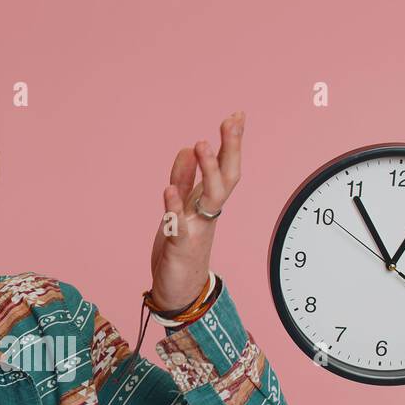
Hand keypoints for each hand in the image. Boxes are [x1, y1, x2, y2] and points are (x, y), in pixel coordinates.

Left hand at [149, 111, 244, 310]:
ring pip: (210, 197)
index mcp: (208, 203)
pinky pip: (178, 224)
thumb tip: (186, 149)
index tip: (237, 115)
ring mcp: (196, 228)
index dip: (231, 142)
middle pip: (227, 178)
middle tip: (232, 121)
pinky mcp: (179, 245)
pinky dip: (173, 207)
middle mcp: (207, 213)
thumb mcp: (180, 207)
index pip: (225, 167)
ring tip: (200, 145)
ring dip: (207, 171)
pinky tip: (168, 189)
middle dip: (231, 149)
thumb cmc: (181, 248)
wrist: (178, 289)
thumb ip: (183, 180)